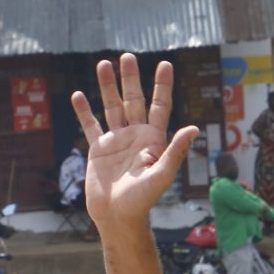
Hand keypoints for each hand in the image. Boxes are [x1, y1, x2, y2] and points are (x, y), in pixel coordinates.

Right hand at [71, 55, 196, 231]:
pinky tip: (79, 95)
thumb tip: (194, 128)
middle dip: (131, 79)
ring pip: (111, 107)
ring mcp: (116, 141)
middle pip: (134, 101)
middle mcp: (136, 137)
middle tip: (128, 56)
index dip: (162, 86)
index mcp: (153, 140)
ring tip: (104, 64)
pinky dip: (84, 111)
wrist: (118, 217)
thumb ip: (175, 151)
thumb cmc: (142, 200)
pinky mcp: (98, 149)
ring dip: (108, 87)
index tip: (165, 65)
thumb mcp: (161, 175)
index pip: (160, 107)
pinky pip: (90, 125)